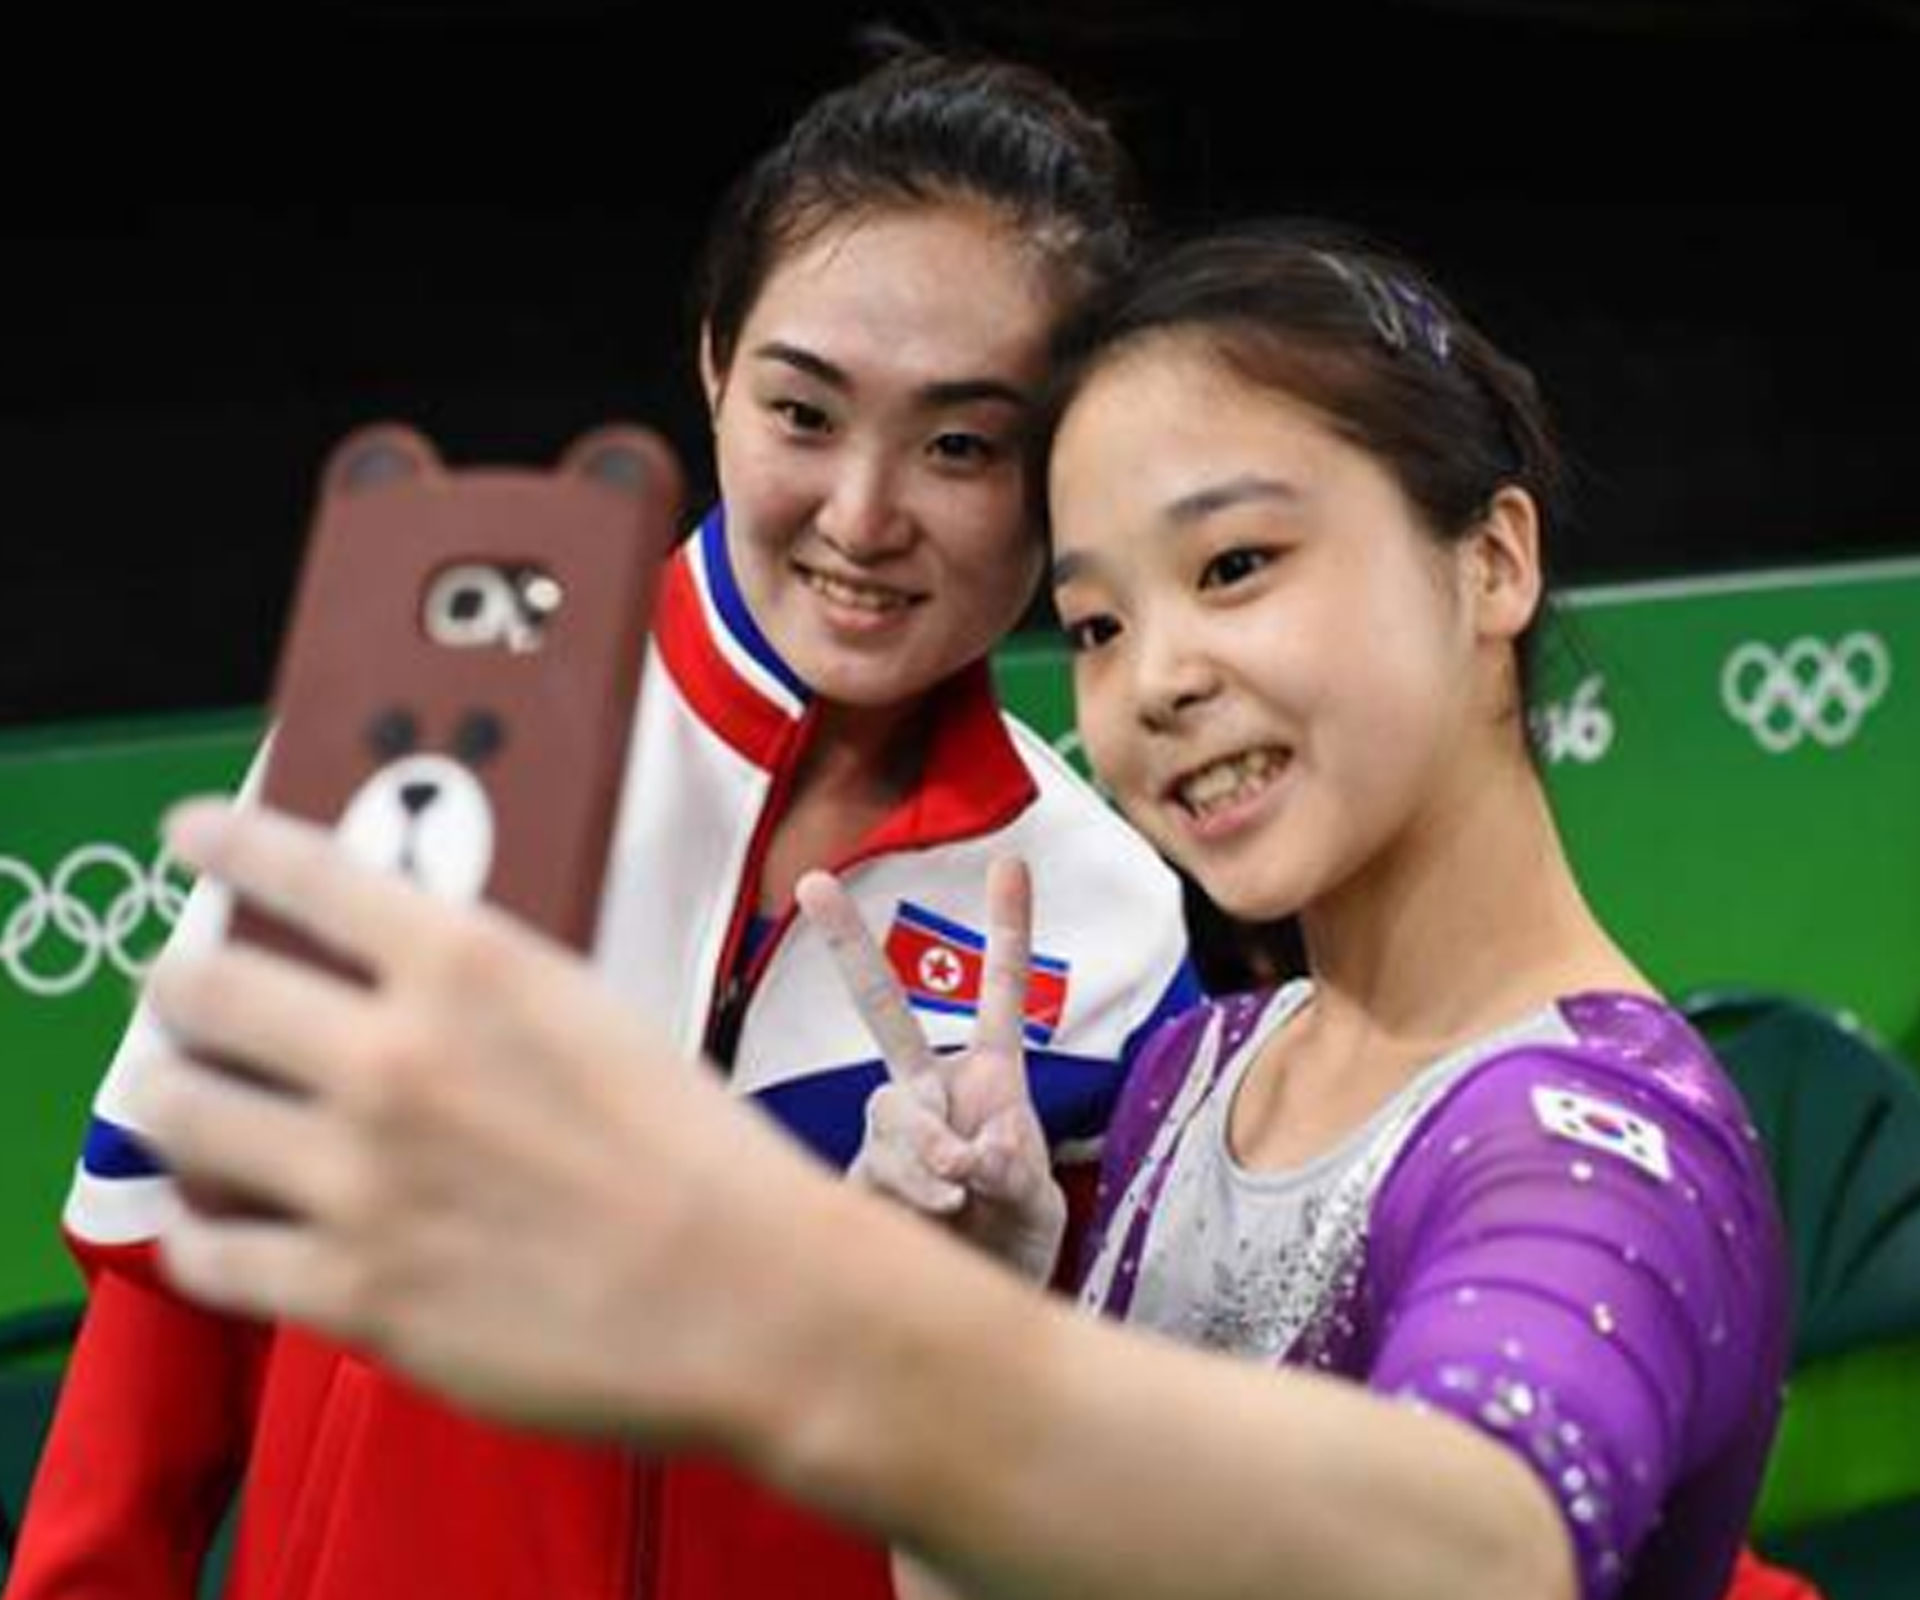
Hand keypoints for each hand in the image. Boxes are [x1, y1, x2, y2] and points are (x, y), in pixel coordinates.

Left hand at [134, 798, 827, 1441]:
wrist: (744, 1292)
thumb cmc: (691, 1146)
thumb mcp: (590, 1013)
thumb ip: (478, 990)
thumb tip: (387, 981)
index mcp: (468, 968)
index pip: (304, 871)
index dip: (226, 842)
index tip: (189, 838)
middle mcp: (392, 1057)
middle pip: (203, 991)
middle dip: (175, 987)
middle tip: (180, 998)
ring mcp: (360, 1179)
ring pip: (177, 1116)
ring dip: (166, 1101)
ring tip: (181, 1105)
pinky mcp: (351, 1292)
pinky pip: (208, 1256)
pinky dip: (200, 1234)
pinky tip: (216, 1228)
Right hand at [796, 859, 1064, 1284]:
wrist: (973, 1300)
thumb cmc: (1013, 1243)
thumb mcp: (1038, 1204)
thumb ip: (1016, 1170)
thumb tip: (972, 1149)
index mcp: (988, 1078)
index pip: (1000, 995)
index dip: (1007, 929)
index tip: (1012, 859)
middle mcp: (929, 1091)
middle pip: (881, 1010)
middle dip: (845, 944)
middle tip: (812, 880)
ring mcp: (889, 1133)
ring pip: (890, 1110)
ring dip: (927, 1148)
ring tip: (960, 1194)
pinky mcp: (859, 1178)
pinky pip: (878, 1170)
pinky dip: (915, 1194)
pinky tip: (941, 1220)